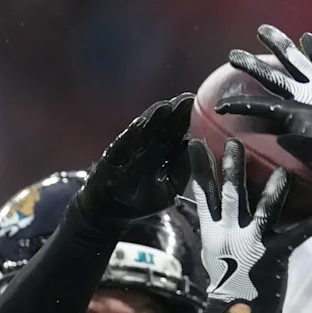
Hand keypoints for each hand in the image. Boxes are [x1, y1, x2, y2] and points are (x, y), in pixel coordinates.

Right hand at [78, 93, 192, 229]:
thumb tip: (197, 147)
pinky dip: (131, 133)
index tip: (202, 109)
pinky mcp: (111, 159)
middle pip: (162, 128)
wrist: (109, 213)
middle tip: (189, 99)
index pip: (176, 135)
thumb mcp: (170, 188)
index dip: (187, 123)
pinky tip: (141, 122)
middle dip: (175, 114)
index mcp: (161, 154)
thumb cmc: (142, 201)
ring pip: (144, 131)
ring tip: (168, 106)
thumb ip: (183, 169)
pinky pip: (123, 144)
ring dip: (155, 118)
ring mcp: (128, 152)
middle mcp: (146, 149)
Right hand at [191, 138, 311, 312]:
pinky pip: (298, 234)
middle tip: (235, 142)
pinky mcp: (275, 254)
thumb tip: (198, 210)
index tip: (195, 144)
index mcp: (214, 233)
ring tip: (282, 171)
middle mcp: (230, 234)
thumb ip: (212, 231)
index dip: (200, 169)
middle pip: (231, 195)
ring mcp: (253, 243)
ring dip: (273, 190)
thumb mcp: (212, 257)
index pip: (204, 195)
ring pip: (264, 210)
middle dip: (233, 167)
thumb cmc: (226, 289)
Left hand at [215, 25, 311, 179]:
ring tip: (233, 55)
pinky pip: (259, 106)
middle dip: (278, 44)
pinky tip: (222, 104)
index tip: (306, 38)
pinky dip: (240, 105)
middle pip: (295, 60)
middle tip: (263, 31)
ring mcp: (304, 97)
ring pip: (272, 76)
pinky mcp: (290, 113)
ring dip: (251, 64)